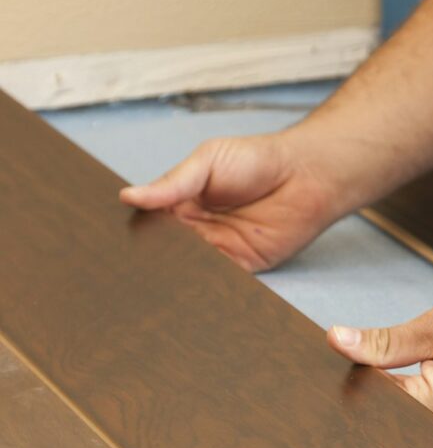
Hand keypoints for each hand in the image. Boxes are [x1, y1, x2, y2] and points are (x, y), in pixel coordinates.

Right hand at [119, 132, 338, 270]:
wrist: (305, 176)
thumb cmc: (258, 160)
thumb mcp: (207, 161)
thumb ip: (172, 183)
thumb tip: (129, 196)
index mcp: (182, 202)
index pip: (151, 222)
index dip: (135, 230)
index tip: (113, 241)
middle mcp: (197, 230)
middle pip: (165, 251)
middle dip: (151, 259)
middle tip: (129, 268)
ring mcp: (218, 250)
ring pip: (187, 269)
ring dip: (174, 275)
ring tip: (153, 281)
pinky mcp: (241, 267)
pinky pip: (217, 281)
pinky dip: (204, 285)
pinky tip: (188, 287)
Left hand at [327, 292, 432, 437]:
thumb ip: (383, 342)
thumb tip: (338, 341)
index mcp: (428, 411)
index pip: (365, 404)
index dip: (346, 380)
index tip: (333, 362)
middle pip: (385, 423)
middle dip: (365, 397)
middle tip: (352, 368)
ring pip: (407, 427)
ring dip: (392, 403)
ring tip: (386, 374)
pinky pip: (430, 427)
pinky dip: (414, 407)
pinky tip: (412, 385)